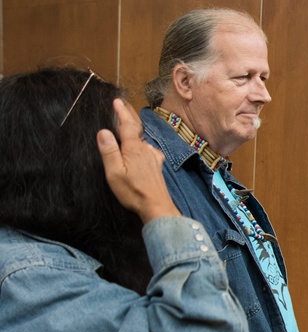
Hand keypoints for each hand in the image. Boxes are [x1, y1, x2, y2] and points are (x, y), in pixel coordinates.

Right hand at [97, 99, 179, 223]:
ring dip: (135, 131)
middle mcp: (146, 150)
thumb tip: (103, 131)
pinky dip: (142, 144)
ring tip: (128, 124)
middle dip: (129, 116)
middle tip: (123, 105)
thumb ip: (109, 151)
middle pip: (136, 129)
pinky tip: (143, 149)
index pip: (127, 125)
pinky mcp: (157, 167)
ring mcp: (153, 158)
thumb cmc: (133, 192)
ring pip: (142, 140)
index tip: (117, 101)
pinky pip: (148, 150)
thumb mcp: (115, 173)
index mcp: (134, 149)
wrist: (157, 207)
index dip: (122, 112)